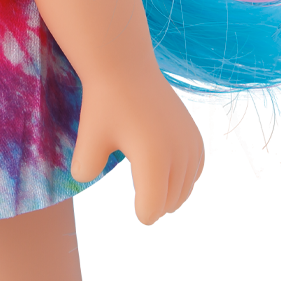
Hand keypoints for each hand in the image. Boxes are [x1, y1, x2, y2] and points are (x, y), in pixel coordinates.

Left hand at [69, 69, 203, 224]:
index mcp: (153, 160)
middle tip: (144, 206)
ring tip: (156, 197)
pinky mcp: (195, 135)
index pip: (152, 210)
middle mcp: (178, 154)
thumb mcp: (88, 140)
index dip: (142, 213)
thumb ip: (85, 169)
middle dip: (155, 206)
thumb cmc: (104, 104)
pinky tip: (171, 179)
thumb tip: (85, 178)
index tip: (135, 211)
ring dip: (171, 195)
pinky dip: (185, 179)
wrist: (127, 67)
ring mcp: (190, 144)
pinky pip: (195, 170)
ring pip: (185, 188)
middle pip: (169, 202)